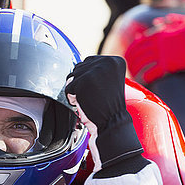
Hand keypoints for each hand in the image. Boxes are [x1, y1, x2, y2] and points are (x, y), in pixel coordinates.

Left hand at [65, 55, 142, 172]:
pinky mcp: (83, 81)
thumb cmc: (109, 107)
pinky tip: (86, 103)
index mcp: (115, 61)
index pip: (89, 62)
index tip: (100, 90)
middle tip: (95, 96)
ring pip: (72, 77)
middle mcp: (107, 62)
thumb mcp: (108, 81)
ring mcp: (95, 70)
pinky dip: (73, 98)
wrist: (112, 123)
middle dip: (82, 84)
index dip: (89, 79)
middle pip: (79, 67)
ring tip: (91, 99)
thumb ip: (97, 70)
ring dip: (77, 90)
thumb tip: (78, 66)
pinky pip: (68, 88)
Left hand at [124, 13, 184, 83]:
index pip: (139, 43)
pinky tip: (144, 81)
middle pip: (137, 54)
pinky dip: (146, 77)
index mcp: (159, 34)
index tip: (130, 55)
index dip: (132, 50)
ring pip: (142, 64)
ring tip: (134, 75)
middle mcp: (157, 44)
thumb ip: (168, 21)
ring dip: (136, 70)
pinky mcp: (169, 65)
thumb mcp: (181, 21)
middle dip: (131, 61)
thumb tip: (159, 21)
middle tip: (129, 67)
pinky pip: (152, 73)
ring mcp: (162, 55)